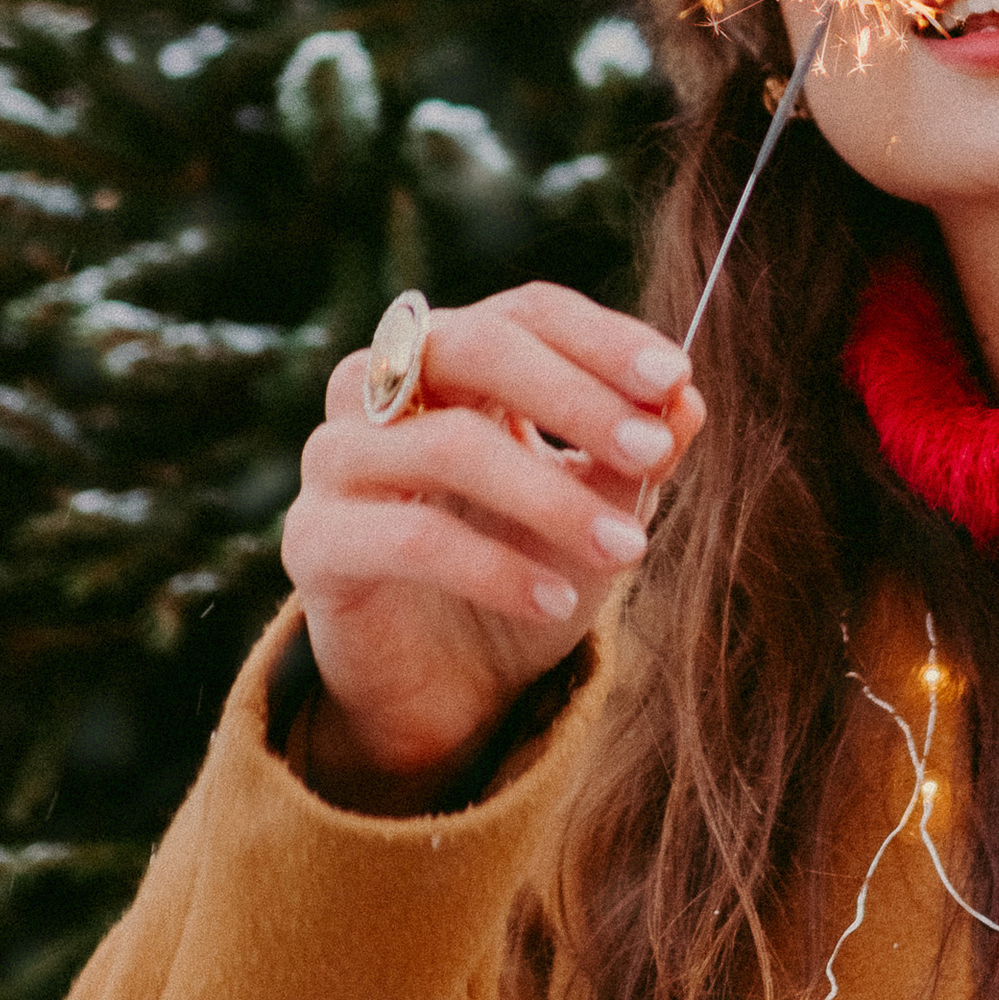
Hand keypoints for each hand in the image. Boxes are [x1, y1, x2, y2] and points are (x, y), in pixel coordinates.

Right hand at [281, 284, 703, 809]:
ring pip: (446, 446)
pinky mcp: (313, 541)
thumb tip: (686, 399)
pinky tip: (557, 600)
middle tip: (652, 451)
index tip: (674, 377)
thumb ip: (636, 451)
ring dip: (550, 495)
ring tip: (628, 550)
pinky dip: (495, 569)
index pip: (526, 313)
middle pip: (472, 347)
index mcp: (456, 357)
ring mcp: (336, 459)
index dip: (601, 337)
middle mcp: (380, 387)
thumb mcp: (600, 505)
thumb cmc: (531, 566)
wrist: (455, 686)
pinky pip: (409, 539)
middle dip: (575, 396)